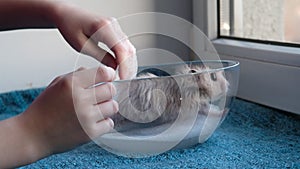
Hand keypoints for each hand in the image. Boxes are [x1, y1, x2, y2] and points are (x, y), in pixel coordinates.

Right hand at [0, 66, 117, 167]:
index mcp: (71, 83)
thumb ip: (78, 75)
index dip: (108, 75)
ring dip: (107, 107)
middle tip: (100, 96)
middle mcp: (80, 99)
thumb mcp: (57, 84)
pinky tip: (93, 121)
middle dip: (107, 91)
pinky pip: (109, 123)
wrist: (33, 134)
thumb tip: (100, 72)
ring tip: (96, 109)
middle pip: (111, 89)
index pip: (103, 73)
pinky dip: (104, 123)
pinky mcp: (90, 133)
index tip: (107, 78)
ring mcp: (86, 117)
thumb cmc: (45, 108)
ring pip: (113, 106)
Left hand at [51, 2, 137, 78]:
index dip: (124, 66)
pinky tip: (122, 67)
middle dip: (129, 67)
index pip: (121, 50)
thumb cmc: (70, 25)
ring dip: (129, 63)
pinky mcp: (115, 30)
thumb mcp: (82, 46)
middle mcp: (112, 25)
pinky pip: (125, 45)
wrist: (67, 14)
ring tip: (124, 76)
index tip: (123, 78)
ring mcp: (115, 26)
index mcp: (103, 27)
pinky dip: (126, 57)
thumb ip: (100, 56)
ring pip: (129, 47)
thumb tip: (114, 67)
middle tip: (125, 80)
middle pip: (128, 49)